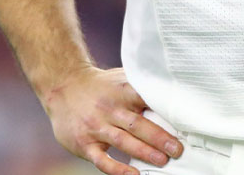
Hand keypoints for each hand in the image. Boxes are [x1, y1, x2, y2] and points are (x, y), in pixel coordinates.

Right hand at [40, 66, 183, 174]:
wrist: (62, 87)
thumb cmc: (99, 85)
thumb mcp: (120, 78)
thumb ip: (142, 86)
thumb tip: (173, 91)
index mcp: (121, 92)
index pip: (145, 99)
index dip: (163, 109)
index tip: (181, 120)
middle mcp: (109, 109)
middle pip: (137, 124)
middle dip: (159, 137)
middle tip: (177, 149)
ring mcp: (95, 127)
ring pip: (123, 141)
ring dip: (144, 152)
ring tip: (163, 161)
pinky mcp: (84, 144)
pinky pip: (102, 160)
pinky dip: (118, 169)